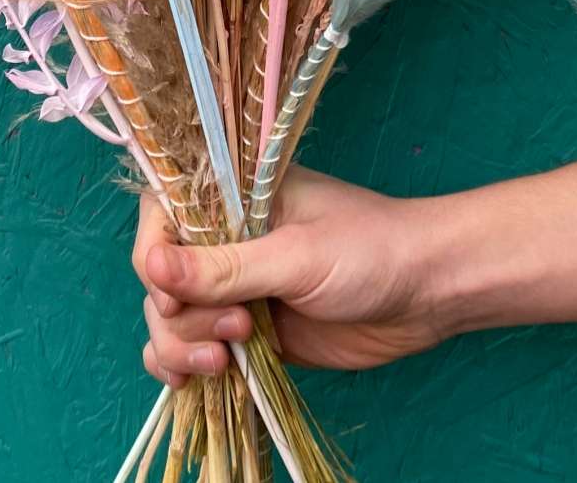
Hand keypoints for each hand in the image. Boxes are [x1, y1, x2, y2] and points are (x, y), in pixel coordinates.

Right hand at [132, 167, 448, 383]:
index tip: (171, 293)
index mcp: (234, 195)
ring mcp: (236, 288)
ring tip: (228, 359)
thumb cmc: (370, 250)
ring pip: (171, 319)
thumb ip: (224, 268)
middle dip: (181, 314)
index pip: (162, 214)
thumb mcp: (295, 256)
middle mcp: (227, 239)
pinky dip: (184, 366)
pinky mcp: (248, 332)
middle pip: (161, 278)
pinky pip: (194, 348)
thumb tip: (149, 266)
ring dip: (183, 346)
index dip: (155, 255)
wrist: (426, 293)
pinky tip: (193, 381)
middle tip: (236, 328)